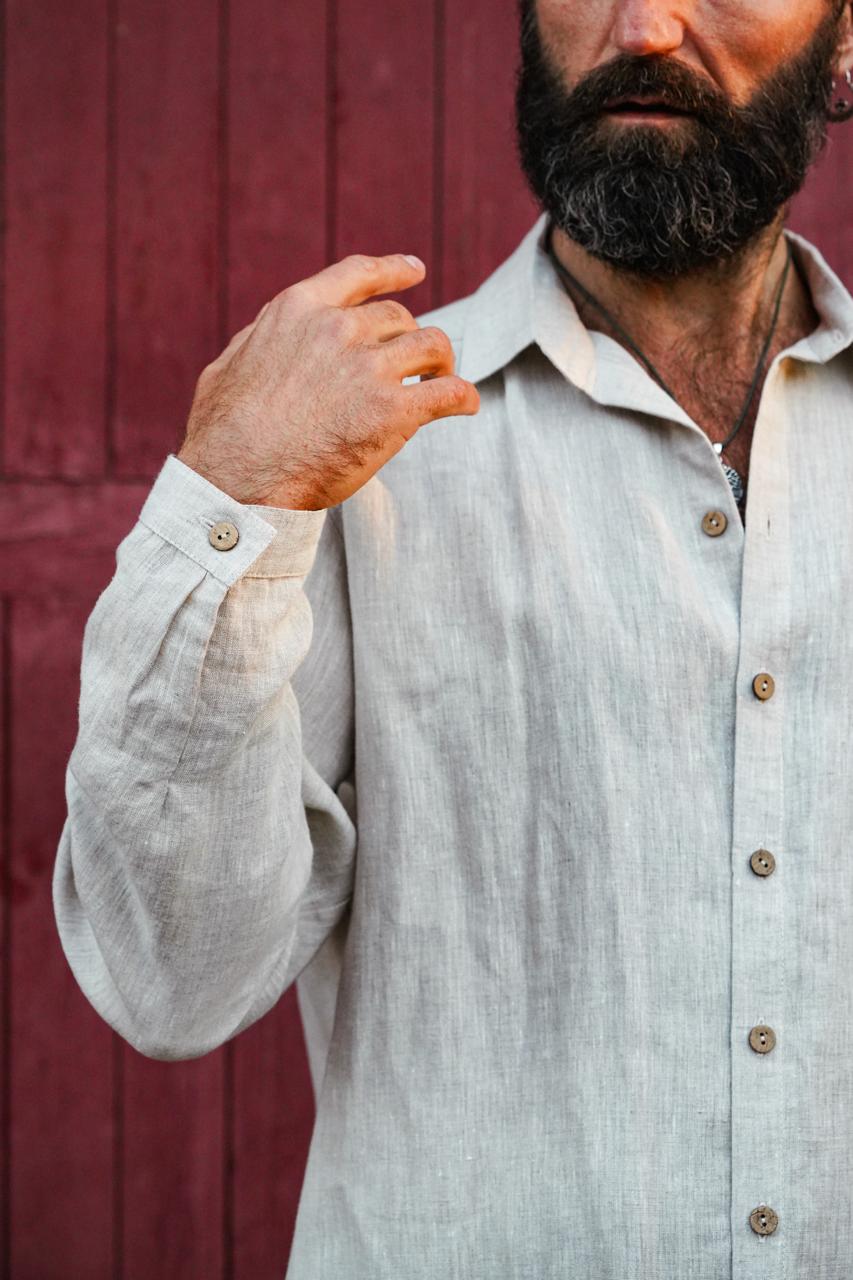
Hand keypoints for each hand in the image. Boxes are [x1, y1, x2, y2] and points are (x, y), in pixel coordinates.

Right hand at [176, 253, 479, 509]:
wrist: (237, 480)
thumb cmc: (223, 434)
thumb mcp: (228, 367)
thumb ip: (259, 344)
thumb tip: (269, 340)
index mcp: (299, 312)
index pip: (358, 275)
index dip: (393, 270)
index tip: (415, 270)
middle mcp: (338, 330)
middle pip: (399, 318)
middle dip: (410, 338)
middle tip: (418, 363)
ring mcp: (368, 369)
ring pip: (432, 346)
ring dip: (441, 363)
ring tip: (443, 380)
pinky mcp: (393, 412)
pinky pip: (449, 393)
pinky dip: (464, 397)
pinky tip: (466, 406)